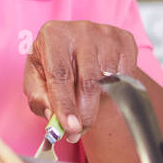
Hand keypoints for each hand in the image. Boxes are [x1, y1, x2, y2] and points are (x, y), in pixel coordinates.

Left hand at [23, 20, 137, 144]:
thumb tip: (54, 119)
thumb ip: (40, 99)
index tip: (71, 128)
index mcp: (53, 36)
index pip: (60, 75)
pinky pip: (126, 76)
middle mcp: (81, 30)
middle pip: (89, 81)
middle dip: (85, 114)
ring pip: (109, 82)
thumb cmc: (53, 62)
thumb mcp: (36, 79)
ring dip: (99, 105)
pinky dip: (116, 91)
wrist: (76, 44)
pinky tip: (102, 90)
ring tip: (86, 110)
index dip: (66, 105)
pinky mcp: (125, 40)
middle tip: (77, 132)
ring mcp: (106, 34)